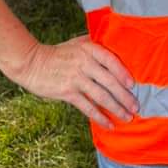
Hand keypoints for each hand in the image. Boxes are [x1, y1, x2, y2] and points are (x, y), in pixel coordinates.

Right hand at [16, 36, 138, 129]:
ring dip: (116, 108)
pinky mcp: (67, 92)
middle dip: (125, 96)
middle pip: (110, 81)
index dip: (123, 73)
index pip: (111, 60)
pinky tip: (109, 124)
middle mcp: (84, 63)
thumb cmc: (58, 53)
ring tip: (127, 117)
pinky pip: (87, 107)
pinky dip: (100, 117)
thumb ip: (94, 45)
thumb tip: (117, 49)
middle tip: (136, 107)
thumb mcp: (77, 43)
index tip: (133, 85)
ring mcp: (76, 78)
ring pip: (101, 96)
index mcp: (89, 49)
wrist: (31, 63)